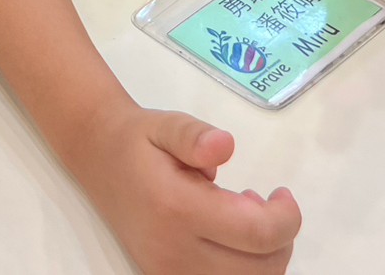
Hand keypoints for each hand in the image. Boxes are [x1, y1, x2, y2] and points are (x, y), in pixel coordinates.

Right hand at [74, 104, 300, 273]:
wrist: (98, 159)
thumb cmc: (138, 140)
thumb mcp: (167, 125)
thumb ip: (195, 136)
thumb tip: (225, 146)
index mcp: (177, 207)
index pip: (257, 234)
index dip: (286, 218)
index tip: (282, 194)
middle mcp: (173, 249)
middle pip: (260, 268)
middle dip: (280, 239)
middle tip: (263, 204)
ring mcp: (167, 271)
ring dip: (262, 258)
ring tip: (245, 220)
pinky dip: (240, 268)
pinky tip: (228, 239)